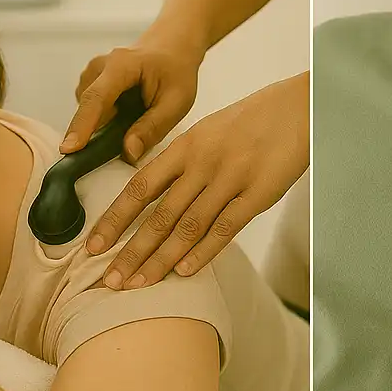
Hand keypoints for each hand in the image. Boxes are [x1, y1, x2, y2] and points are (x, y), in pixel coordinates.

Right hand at [62, 35, 205, 163]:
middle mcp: (99, 67)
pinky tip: (126, 113)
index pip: (96, 98)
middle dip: (95, 134)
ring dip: (106, 126)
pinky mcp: (91, 83)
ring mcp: (92, 74)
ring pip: (89, 112)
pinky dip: (105, 119)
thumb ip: (152, 128)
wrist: (171, 47)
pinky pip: (91, 110)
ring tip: (134, 118)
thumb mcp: (176, 102)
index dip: (81, 125)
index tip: (69, 148)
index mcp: (121, 65)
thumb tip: (128, 153)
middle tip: (120, 146)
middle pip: (87, 108)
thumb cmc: (175, 70)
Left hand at [87, 72, 308, 288]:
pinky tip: (183, 272)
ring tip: (138, 284)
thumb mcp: (208, 132)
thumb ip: (182, 162)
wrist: (299, 106)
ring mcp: (231, 178)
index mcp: (186, 146)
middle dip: (131, 251)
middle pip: (159, 214)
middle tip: (109, 280)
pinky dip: (202, 252)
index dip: (114, 219)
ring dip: (160, 260)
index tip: (93, 245)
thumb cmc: (252, 120)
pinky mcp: (259, 193)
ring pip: (187, 226)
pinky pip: (225, 228)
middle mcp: (202, 163)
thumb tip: (154, 196)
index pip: (139, 187)